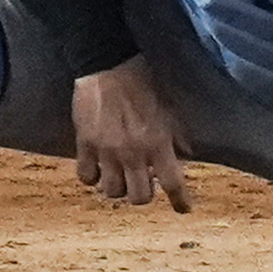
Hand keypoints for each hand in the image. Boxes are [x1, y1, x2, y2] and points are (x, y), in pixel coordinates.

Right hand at [71, 55, 193, 210]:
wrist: (108, 62)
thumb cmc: (142, 80)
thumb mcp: (168, 106)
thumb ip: (177, 133)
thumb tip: (187, 154)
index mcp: (158, 142)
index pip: (173, 183)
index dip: (180, 201)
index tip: (184, 209)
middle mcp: (133, 152)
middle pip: (140, 197)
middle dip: (144, 195)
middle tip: (143, 185)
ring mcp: (107, 151)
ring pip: (112, 192)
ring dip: (118, 188)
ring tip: (119, 177)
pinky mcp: (84, 144)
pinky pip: (86, 177)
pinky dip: (93, 177)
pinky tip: (97, 169)